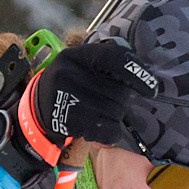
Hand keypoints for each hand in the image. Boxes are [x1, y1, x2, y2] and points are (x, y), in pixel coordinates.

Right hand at [25, 39, 158, 151]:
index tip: (151, 89)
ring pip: (115, 111)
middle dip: (119, 100)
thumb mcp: (79, 66)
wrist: (36, 114)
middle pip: (118, 91)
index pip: (114, 58)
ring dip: (113, 117)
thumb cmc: (68, 87)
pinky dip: (108, 132)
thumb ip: (105, 62)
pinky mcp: (68, 121)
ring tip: (96, 114)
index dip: (136, 73)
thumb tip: (141, 72)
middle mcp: (70, 73)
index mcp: (76, 56)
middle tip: (104, 102)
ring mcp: (68, 98)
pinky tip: (95, 128)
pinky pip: (107, 129)